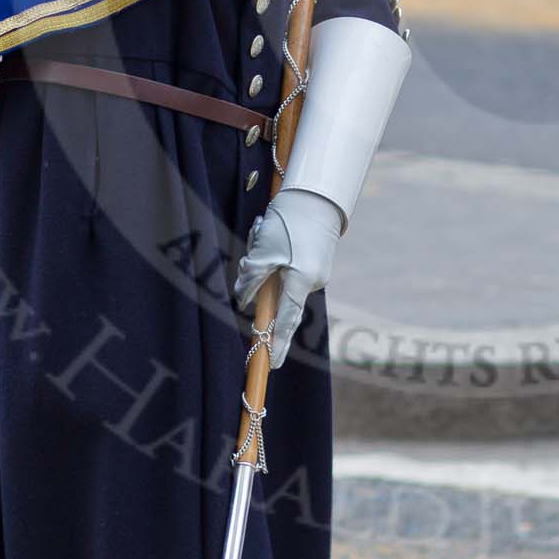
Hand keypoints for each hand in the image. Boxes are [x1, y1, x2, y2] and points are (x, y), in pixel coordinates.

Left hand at [233, 188, 342, 367]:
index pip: (287, 320)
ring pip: (279, 279)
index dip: (278, 343)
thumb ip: (251, 281)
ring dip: (264, 262)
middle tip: (258, 248)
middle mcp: (313, 281)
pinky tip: (272, 228)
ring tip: (264, 230)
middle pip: (278, 296)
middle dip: (261, 283)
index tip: (272, 364)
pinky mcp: (314, 260)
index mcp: (303, 281)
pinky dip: (274, 256)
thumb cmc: (289, 222)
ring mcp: (316, 271)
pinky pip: (287, 268)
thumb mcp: (264, 252)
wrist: (315, 195)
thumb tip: (242, 302)